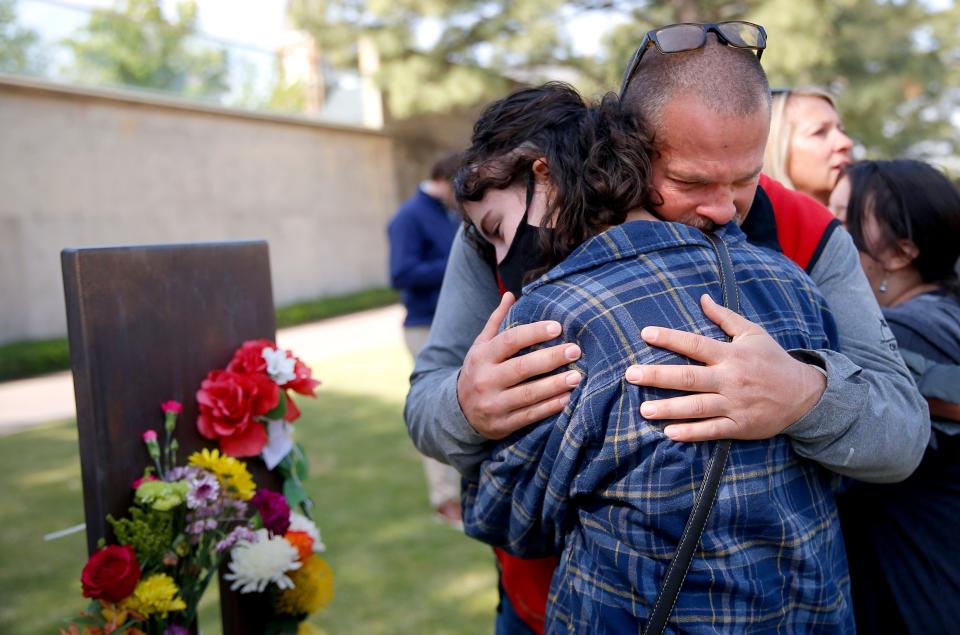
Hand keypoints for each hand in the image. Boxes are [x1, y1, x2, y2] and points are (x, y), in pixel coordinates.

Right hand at [457, 292, 582, 439]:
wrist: (459, 411)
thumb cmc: (479, 370)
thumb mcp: (481, 346)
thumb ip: (496, 321)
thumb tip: (510, 294)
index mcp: (481, 356)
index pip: (510, 340)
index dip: (534, 332)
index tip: (558, 327)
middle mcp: (485, 380)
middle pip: (522, 367)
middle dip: (551, 358)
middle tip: (575, 350)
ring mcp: (493, 404)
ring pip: (528, 394)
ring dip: (555, 385)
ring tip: (577, 376)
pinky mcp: (502, 424)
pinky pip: (529, 416)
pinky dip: (549, 407)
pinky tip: (567, 398)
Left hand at [624, 294, 826, 441]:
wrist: (806, 395)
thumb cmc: (774, 361)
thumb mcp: (753, 334)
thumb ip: (725, 318)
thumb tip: (703, 298)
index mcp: (731, 355)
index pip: (695, 344)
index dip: (670, 338)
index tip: (646, 333)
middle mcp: (730, 379)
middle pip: (689, 377)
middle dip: (658, 376)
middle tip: (631, 375)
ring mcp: (735, 405)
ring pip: (697, 407)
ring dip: (669, 408)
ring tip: (644, 409)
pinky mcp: (740, 426)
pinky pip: (712, 431)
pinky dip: (691, 432)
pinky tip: (669, 432)